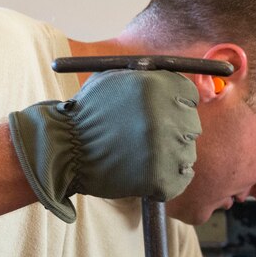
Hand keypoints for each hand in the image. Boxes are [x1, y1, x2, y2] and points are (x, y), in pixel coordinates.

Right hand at [9, 69, 200, 222]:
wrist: (64, 150)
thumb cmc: (89, 114)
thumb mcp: (115, 79)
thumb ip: (150, 77)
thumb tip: (179, 80)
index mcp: (158, 86)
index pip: (190, 96)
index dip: (176, 105)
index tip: (163, 114)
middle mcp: (166, 116)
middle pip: (191, 125)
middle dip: (173, 131)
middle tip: (147, 139)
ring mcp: (166, 149)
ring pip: (187, 154)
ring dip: (170, 156)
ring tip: (139, 156)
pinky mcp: (162, 178)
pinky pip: (181, 179)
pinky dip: (168, 179)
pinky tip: (144, 174)